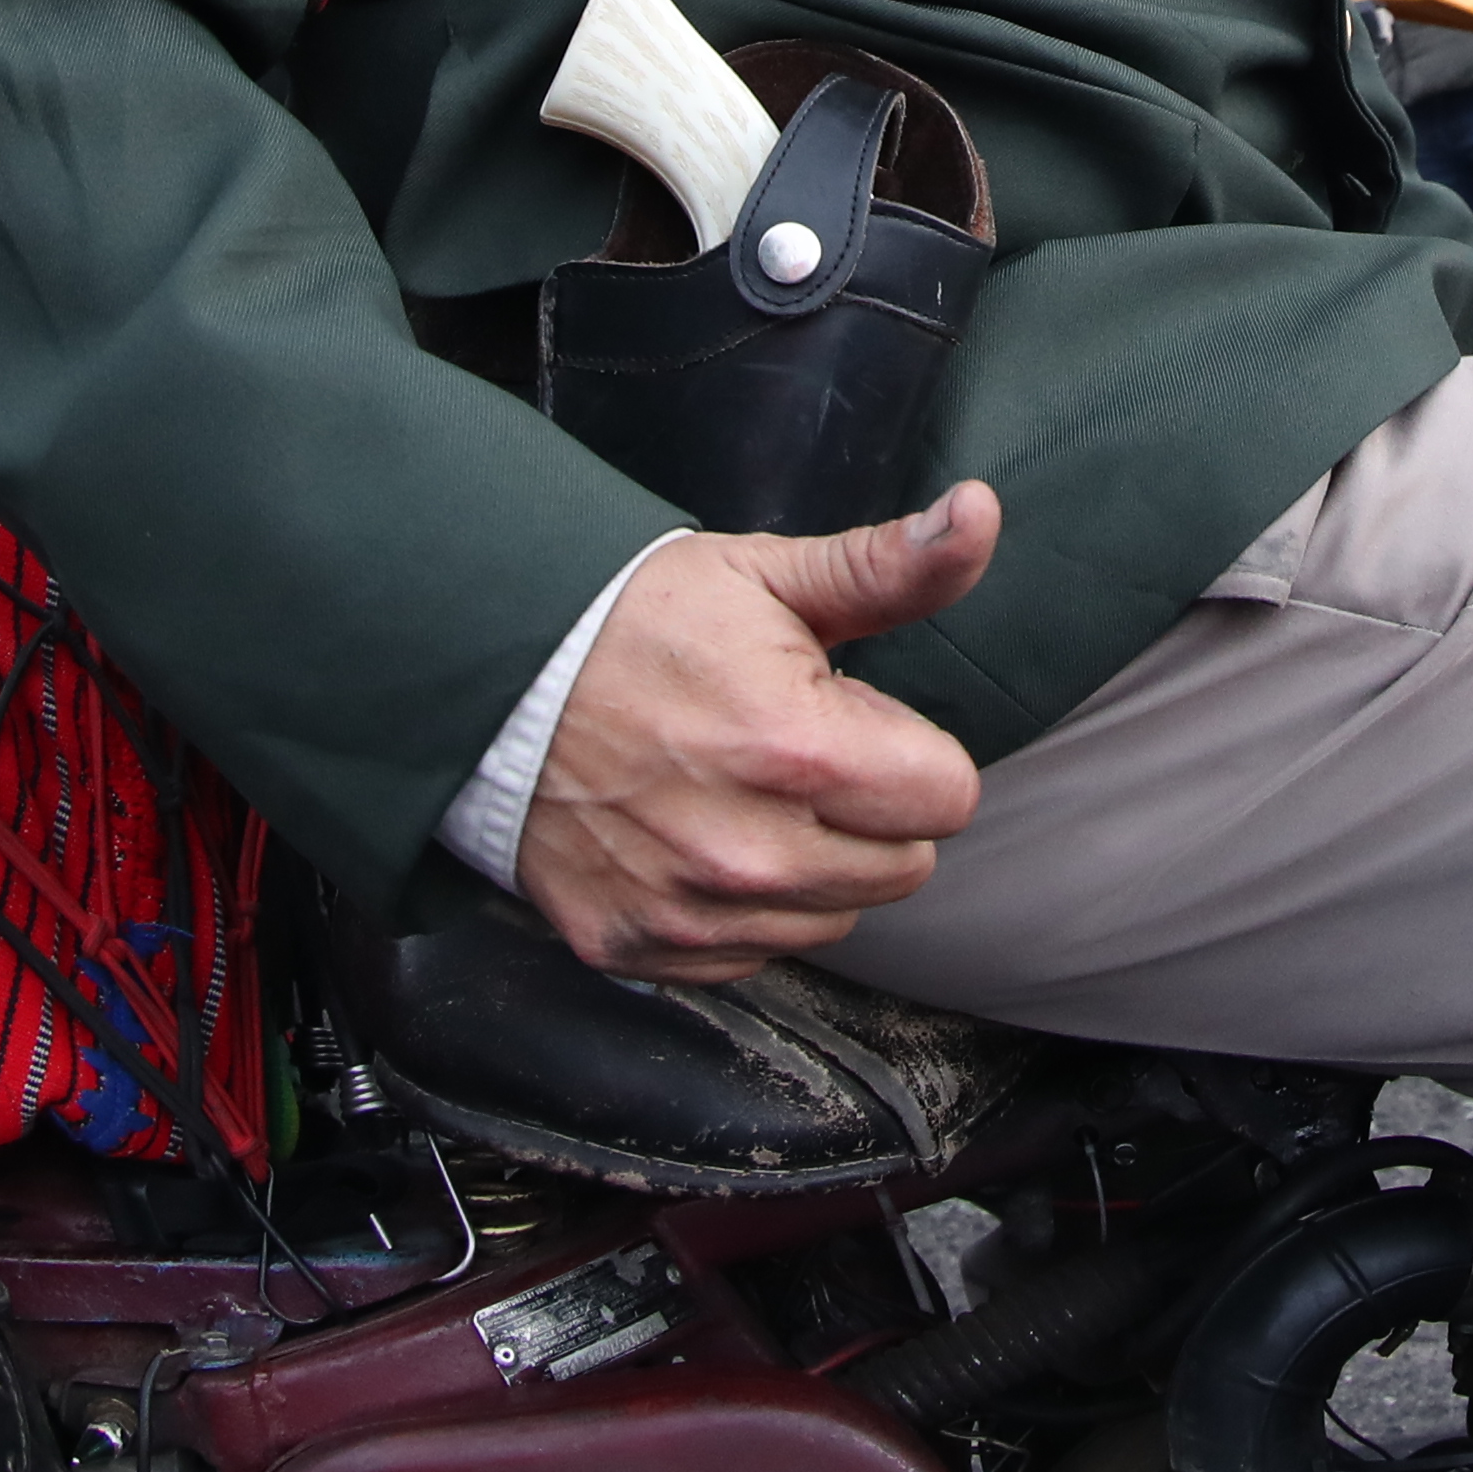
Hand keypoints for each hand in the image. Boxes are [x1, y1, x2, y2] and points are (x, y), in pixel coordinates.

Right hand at [515, 484, 1000, 981]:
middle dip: (872, 810)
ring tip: (744, 792)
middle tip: (796, 752)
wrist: (492, 680)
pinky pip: (754, 955)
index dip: (909, 749)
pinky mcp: (642, 948)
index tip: (851, 719)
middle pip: (904, 867)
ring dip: (814, 864)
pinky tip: (700, 839)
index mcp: (801, 750)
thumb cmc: (635, 620)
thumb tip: (980, 516)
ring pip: (835, 918)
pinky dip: (745, 909)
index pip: (949, 797)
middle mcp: (753, 851)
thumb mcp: (767, 574)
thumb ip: (890, 566)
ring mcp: (693, 912)